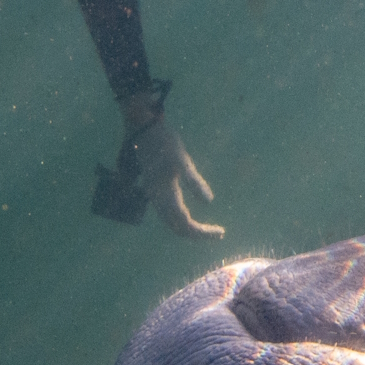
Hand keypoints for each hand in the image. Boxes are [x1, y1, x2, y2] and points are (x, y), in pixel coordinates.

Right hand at [120, 92, 224, 238]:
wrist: (143, 129)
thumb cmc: (165, 142)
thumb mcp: (182, 160)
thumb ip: (194, 181)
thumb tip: (209, 201)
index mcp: (165, 195)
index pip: (185, 224)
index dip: (203, 233)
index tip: (221, 232)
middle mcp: (157, 199)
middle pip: (177, 228)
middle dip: (198, 235)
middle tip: (219, 234)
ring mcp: (154, 195)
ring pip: (170, 223)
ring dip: (189, 230)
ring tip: (208, 230)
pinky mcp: (154, 189)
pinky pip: (167, 214)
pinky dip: (180, 221)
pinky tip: (189, 217)